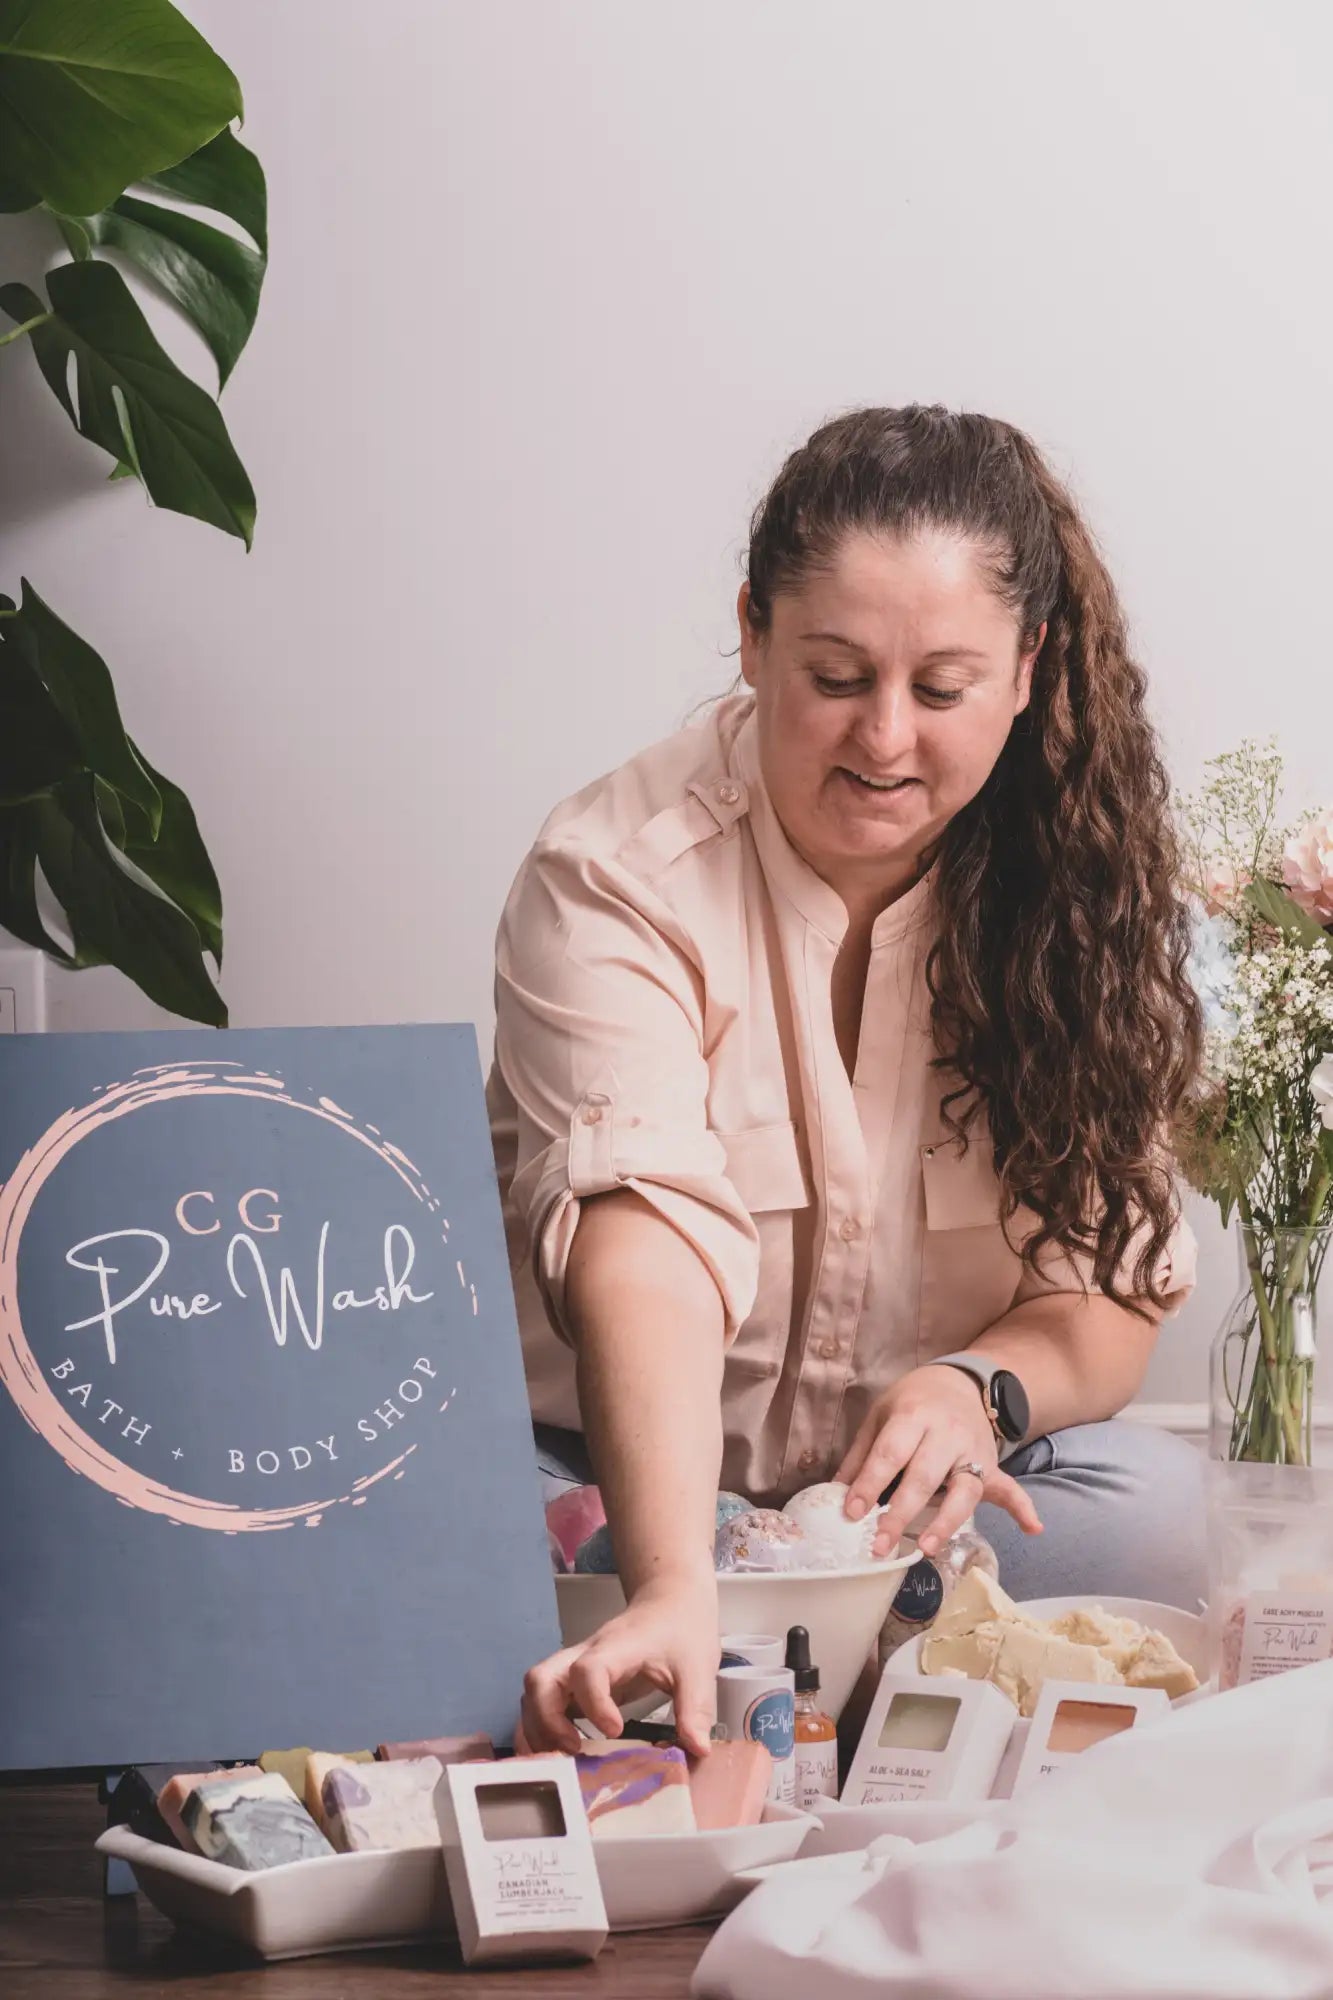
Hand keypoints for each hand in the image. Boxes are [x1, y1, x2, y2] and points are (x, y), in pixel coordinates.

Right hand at [519, 1570, 719, 1758]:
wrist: (670, 1601)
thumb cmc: (681, 1629)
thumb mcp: (697, 1668)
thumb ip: (695, 1709)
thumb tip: (697, 1750)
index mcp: (617, 1649)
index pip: (587, 1670)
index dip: (593, 1703)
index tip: (615, 1730)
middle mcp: (586, 1654)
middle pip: (541, 1679)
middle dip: (545, 1720)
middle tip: (573, 1749)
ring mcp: (576, 1666)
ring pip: (534, 1690)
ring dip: (537, 1727)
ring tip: (562, 1757)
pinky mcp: (575, 1681)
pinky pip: (544, 1700)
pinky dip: (540, 1727)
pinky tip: (558, 1751)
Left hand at [834, 1365, 1042, 1559]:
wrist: (959, 1381)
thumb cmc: (912, 1402)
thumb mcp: (881, 1415)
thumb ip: (861, 1455)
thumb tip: (835, 1493)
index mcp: (913, 1415)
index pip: (890, 1453)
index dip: (870, 1483)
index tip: (851, 1512)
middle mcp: (946, 1434)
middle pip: (924, 1476)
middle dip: (900, 1513)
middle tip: (878, 1544)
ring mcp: (973, 1450)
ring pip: (964, 1490)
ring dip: (946, 1521)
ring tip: (926, 1547)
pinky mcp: (993, 1465)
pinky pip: (1010, 1487)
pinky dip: (1023, 1507)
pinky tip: (1033, 1527)